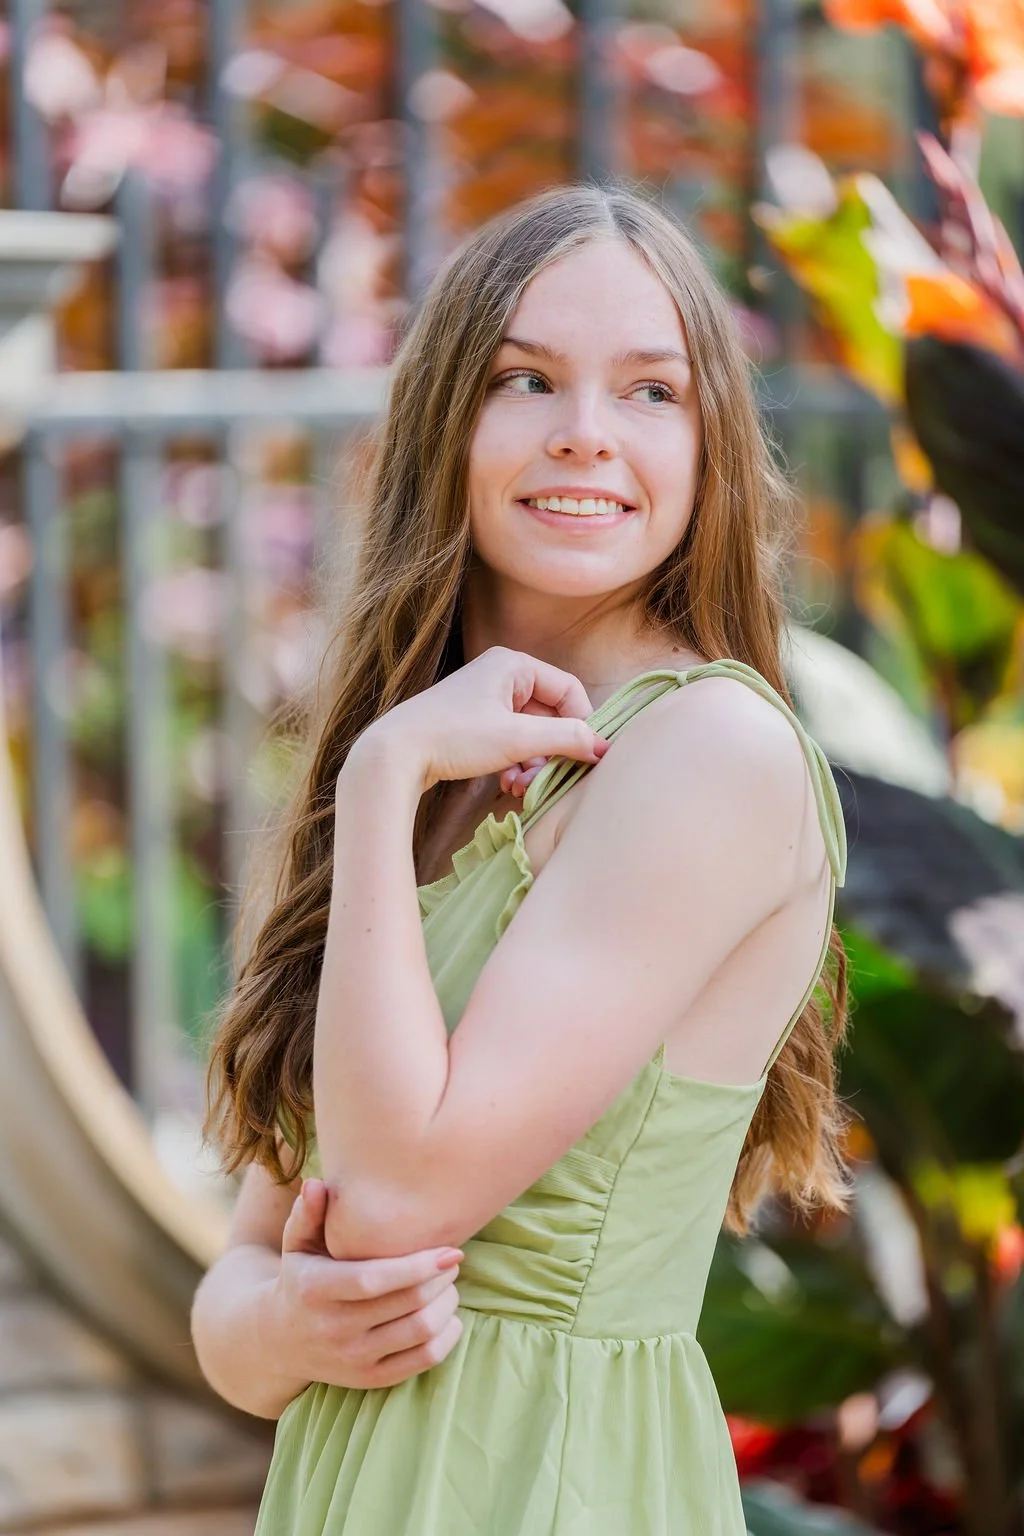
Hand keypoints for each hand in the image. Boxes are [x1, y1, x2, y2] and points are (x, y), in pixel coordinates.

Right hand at [262, 1178, 464, 1391]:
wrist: (280, 1341)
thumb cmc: (300, 1277)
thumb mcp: (296, 1244)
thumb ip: (307, 1213)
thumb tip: (315, 1186)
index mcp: (316, 1289)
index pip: (374, 1280)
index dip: (416, 1266)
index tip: (449, 1250)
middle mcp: (333, 1328)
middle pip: (406, 1304)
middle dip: (440, 1280)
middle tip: (452, 1260)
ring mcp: (352, 1359)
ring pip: (419, 1332)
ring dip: (447, 1305)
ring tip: (449, 1284)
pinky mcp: (369, 1380)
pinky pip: (421, 1361)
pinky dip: (446, 1337)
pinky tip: (449, 1316)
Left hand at [353, 647, 610, 795]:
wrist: (394, 755)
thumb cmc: (454, 738)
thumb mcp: (517, 739)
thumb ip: (565, 740)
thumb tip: (603, 747)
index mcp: (514, 665)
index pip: (569, 691)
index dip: (583, 725)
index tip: (586, 759)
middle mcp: (501, 676)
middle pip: (550, 716)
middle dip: (551, 753)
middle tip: (542, 781)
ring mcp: (486, 700)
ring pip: (531, 734)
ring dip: (533, 764)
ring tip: (519, 787)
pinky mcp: (473, 724)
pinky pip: (510, 742)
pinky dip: (514, 764)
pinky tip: (506, 785)